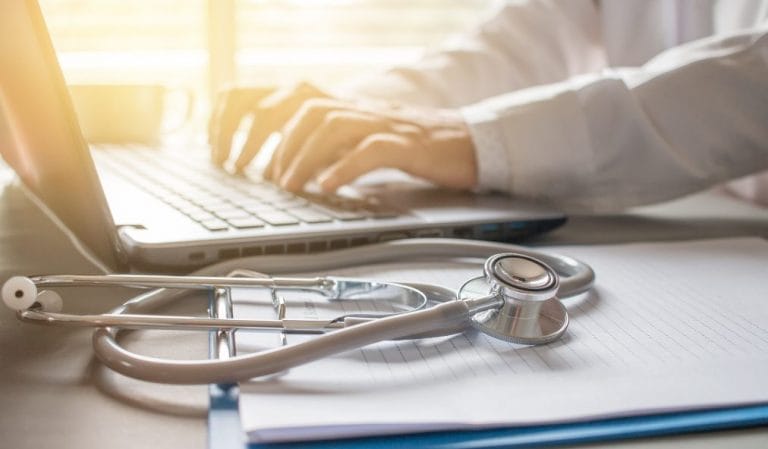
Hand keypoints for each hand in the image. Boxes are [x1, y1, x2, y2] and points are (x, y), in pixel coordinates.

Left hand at [209, 82, 477, 192]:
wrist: (464, 142)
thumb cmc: (404, 145)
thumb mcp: (352, 139)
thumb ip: (317, 142)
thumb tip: (272, 163)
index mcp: (335, 104)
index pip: (276, 94)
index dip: (240, 114)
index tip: (219, 148)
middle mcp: (352, 106)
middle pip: (295, 104)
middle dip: (261, 136)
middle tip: (245, 171)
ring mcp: (379, 121)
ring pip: (328, 125)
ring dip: (299, 156)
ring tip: (287, 185)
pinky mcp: (405, 143)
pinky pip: (369, 149)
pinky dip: (343, 168)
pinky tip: (326, 188)